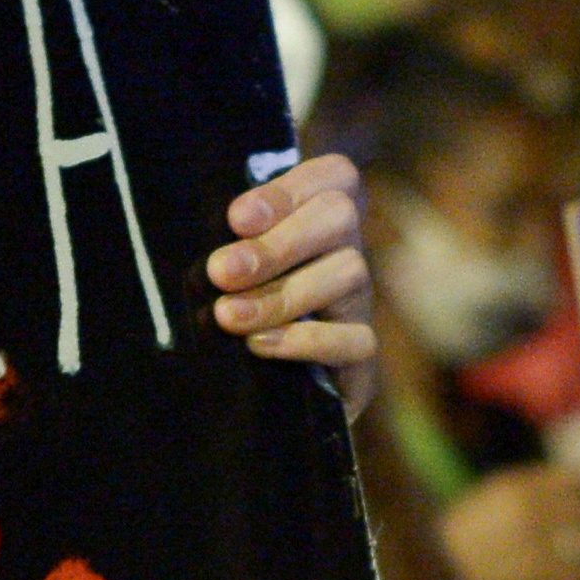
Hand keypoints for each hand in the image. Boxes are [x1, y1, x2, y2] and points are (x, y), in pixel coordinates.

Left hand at [211, 153, 377, 418]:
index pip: (334, 175)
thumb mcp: (222, 272)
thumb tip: (217, 244)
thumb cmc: (227, 314)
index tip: (237, 218)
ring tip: (229, 316)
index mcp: (313, 220)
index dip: (289, 189)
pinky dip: (306, 341)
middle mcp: (345, 252)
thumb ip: (225, 246)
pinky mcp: (362, 360)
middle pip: (340, 215)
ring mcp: (359, 305)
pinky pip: (359, 340)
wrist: (249, 403)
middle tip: (222, 271)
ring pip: (350, 272)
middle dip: (277, 243)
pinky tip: (259, 345)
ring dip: (282, 294)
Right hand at [438, 462, 579, 579]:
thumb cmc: (466, 528)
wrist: (437, 564)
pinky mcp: (534, 570)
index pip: (573, 479)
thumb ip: (530, 486)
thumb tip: (574, 484)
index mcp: (518, 483)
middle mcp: (530, 506)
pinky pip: (576, 574)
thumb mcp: (493, 493)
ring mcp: (534, 539)